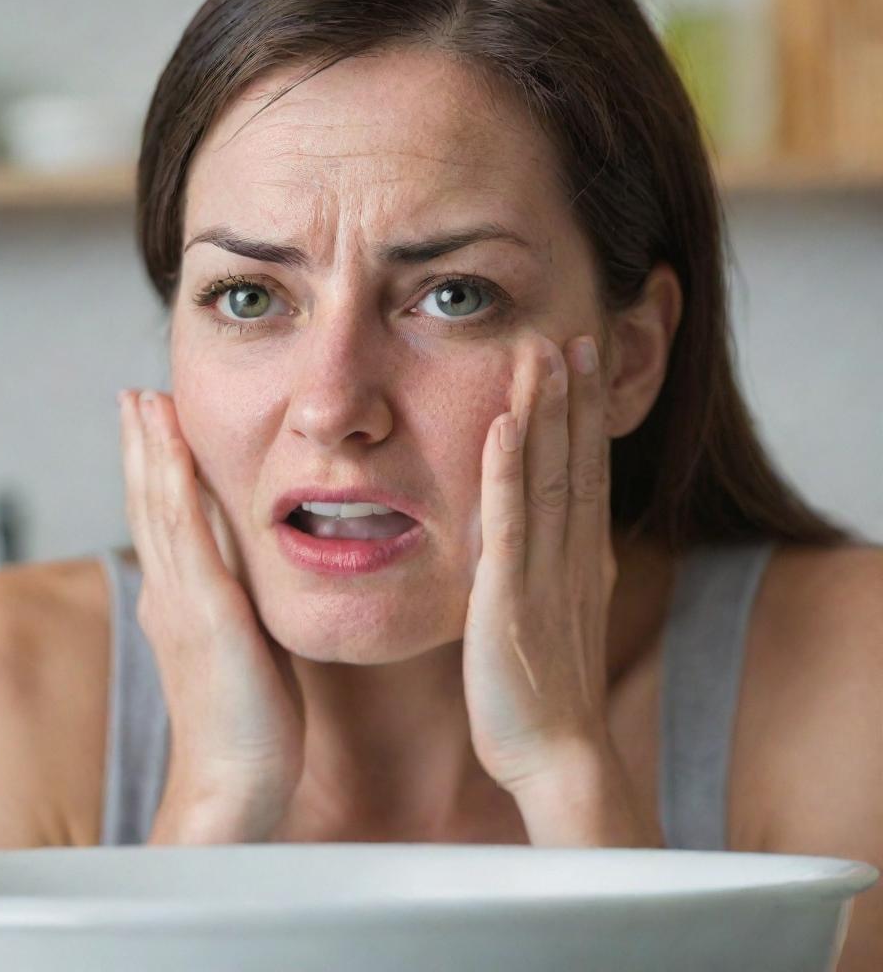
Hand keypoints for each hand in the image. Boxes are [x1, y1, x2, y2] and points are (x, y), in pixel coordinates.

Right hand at [118, 389, 305, 833]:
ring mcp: (179, 599)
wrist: (235, 783)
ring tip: (141, 401)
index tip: (155, 425)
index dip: (156, 470)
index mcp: (178, 601)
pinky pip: (184, 530)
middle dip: (142, 445)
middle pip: (149, 503)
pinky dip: (172, 480)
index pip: (163, 522)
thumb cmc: (247, 724)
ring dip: (149, 448)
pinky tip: (168, 443)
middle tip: (135, 396)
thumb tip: (250, 574)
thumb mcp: (243, 647)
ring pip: (157, 505)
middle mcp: (168, 592)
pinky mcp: (203, 609)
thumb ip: (238, 606)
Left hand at [461, 333, 617, 795]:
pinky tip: (502, 426)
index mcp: (579, 557)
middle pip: (577, 460)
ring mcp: (544, 573)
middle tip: (573, 334)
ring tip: (544, 354)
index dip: (585, 413)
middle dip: (574, 395)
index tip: (581, 360)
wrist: (556, 754)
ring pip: (550, 477)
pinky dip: (507, 472)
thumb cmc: (546, 691)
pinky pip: (509, 524)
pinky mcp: (510, 598)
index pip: (586, 470)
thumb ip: (553, 567)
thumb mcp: (556, 614)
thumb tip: (549, 531)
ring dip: (546, 413)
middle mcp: (571, 555)